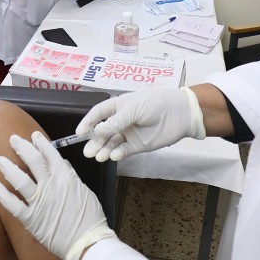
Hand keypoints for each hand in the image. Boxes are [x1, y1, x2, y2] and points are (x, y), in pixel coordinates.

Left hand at [0, 132, 115, 259]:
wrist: (88, 243)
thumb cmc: (91, 219)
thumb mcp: (85, 192)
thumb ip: (71, 177)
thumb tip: (62, 164)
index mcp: (65, 177)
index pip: (50, 154)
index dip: (41, 143)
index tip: (33, 136)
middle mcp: (50, 186)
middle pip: (33, 161)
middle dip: (22, 147)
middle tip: (13, 140)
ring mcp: (39, 202)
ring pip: (20, 180)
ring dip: (8, 167)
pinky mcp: (31, 219)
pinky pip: (13, 205)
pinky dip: (1, 195)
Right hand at [77, 87, 205, 161]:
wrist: (180, 113)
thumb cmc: (156, 103)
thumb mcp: (133, 109)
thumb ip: (116, 121)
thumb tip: (97, 131)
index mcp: (118, 106)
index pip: (98, 114)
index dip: (88, 122)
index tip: (79, 133)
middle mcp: (121, 121)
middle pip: (102, 132)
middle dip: (94, 141)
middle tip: (87, 151)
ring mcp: (129, 134)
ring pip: (111, 143)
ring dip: (104, 149)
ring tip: (98, 156)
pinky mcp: (138, 146)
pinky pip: (124, 151)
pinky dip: (118, 154)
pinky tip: (114, 155)